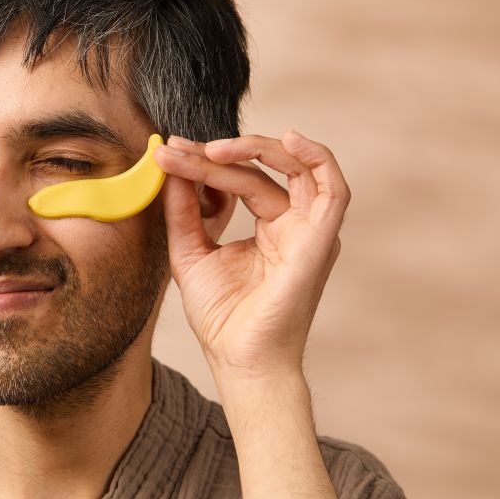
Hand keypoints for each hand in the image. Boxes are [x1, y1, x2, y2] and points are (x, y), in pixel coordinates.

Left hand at [154, 130, 350, 380]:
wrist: (238, 360)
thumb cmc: (222, 317)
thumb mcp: (190, 252)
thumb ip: (184, 210)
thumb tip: (172, 168)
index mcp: (269, 227)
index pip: (239, 179)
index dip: (203, 162)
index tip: (167, 152)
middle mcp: (292, 223)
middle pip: (259, 170)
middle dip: (216, 155)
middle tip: (177, 149)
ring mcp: (308, 230)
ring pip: (291, 169)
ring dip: (253, 150)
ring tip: (211, 149)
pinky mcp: (321, 240)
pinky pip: (332, 189)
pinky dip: (316, 159)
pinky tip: (287, 139)